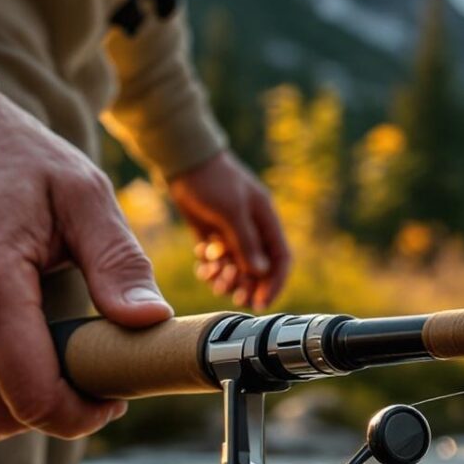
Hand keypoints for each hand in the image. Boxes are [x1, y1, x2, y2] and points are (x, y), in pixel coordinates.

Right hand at [0, 75, 170, 439]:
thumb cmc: (3, 154)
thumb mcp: (78, 190)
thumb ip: (118, 261)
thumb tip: (150, 322)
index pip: (34, 401)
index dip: (82, 414)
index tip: (108, 394)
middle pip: (2, 419)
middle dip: (52, 408)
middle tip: (80, 367)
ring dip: (11, 402)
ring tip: (38, 351)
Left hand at [168, 152, 290, 308]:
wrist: (183, 160)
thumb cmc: (212, 181)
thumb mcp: (231, 211)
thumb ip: (246, 243)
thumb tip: (261, 273)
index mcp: (266, 221)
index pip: (280, 259)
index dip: (274, 283)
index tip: (260, 303)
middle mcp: (252, 229)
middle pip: (258, 269)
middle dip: (246, 285)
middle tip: (233, 297)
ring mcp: (232, 232)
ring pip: (235, 267)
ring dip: (226, 277)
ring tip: (211, 276)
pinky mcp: (212, 234)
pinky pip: (216, 261)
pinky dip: (210, 267)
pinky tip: (201, 263)